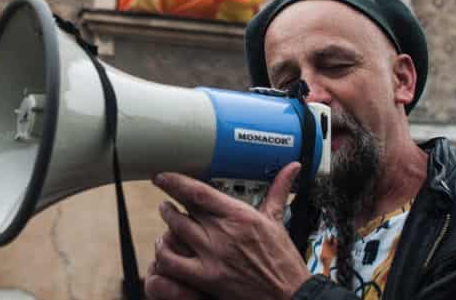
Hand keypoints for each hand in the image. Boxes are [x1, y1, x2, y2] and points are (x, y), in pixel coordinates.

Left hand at [144, 162, 311, 299]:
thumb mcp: (278, 221)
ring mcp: (213, 255)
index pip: (198, 192)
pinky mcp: (207, 278)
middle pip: (182, 210)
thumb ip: (278, 191)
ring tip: (166, 223)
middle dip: (169, 203)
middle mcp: (224, 232)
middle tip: (166, 201)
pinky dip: (164, 255)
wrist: (290, 295)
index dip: (175, 182)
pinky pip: (173, 263)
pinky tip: (166, 250)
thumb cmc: (283, 260)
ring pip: (174, 232)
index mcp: (240, 215)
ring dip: (165, 225)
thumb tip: (292, 168)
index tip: (163, 177)